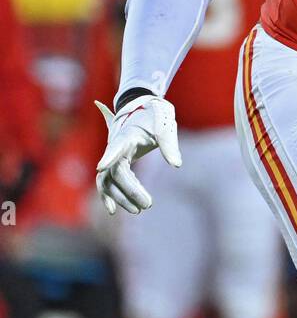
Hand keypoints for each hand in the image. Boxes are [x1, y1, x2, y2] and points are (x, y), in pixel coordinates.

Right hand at [95, 94, 180, 215]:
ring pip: (109, 180)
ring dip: (121, 196)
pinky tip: (114, 210)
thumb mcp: (165, 123)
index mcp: (127, 134)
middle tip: (148, 205)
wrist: (144, 107)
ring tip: (139, 210)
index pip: (116, 146)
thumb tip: (176, 165)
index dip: (109, 156)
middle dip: (129, 190)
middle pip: (115, 172)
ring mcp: (114, 156)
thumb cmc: (155, 114)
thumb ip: (169, 143)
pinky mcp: (117, 163)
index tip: (100, 167)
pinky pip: (107, 182)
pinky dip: (109, 195)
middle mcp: (115, 146)